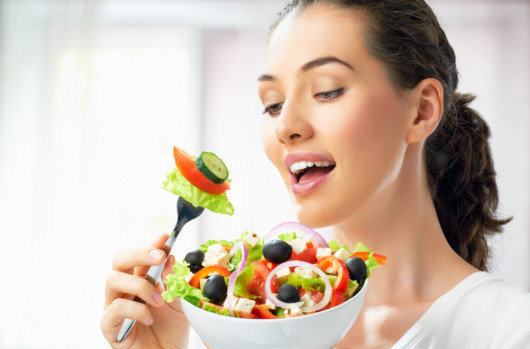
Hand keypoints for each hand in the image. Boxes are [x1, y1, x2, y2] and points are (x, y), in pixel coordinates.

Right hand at [101, 234, 188, 348]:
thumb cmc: (171, 331)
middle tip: (160, 257)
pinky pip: (114, 308)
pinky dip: (135, 309)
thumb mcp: (179, 302)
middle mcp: (124, 290)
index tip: (165, 237)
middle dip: (139, 253)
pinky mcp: (109, 326)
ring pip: (112, 279)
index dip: (150, 244)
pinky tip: (150, 318)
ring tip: (160, 300)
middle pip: (119, 260)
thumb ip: (173, 280)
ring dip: (140, 285)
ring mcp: (114, 306)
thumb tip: (170, 256)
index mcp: (140, 280)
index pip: (140, 256)